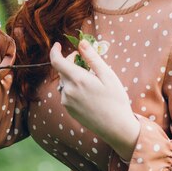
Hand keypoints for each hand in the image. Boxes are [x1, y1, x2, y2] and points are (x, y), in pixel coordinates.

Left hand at [49, 39, 139, 160]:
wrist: (116, 128)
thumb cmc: (115, 99)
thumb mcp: (108, 75)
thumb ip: (92, 58)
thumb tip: (81, 43)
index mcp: (77, 80)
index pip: (56, 61)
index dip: (55, 51)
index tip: (58, 44)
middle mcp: (68, 91)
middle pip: (62, 70)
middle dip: (71, 62)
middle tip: (87, 62)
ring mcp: (67, 102)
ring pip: (65, 81)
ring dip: (73, 76)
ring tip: (91, 80)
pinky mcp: (69, 110)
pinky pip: (67, 93)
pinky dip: (74, 87)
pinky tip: (89, 93)